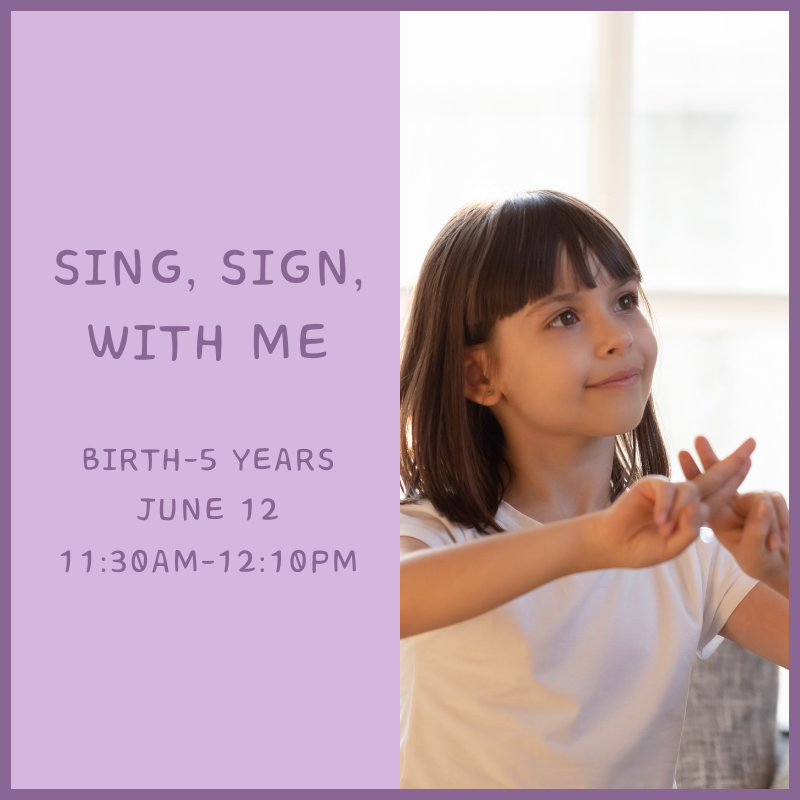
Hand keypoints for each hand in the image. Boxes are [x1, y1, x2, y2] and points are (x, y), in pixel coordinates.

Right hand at [592, 438, 753, 569]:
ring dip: (682, 512)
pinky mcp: (650, 485)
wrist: (614, 545)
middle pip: (713, 477)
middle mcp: (684, 497)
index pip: (721, 494)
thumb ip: (690, 530)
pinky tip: (660, 521)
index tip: (751, 461)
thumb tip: (700, 508)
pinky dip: (666, 506)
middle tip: (752, 442)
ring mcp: (668, 490)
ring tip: (666, 530)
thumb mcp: (674, 546)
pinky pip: (667, 489)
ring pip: (690, 490)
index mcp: (694, 512)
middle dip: (733, 461)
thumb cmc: (643, 547)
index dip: (736, 478)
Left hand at [680, 437, 788, 593]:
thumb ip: (755, 530)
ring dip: (769, 523)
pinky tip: (779, 542)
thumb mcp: (752, 551)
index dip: (694, 471)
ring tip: (773, 545)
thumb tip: (762, 504)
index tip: (682, 452)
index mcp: (718, 513)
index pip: (703, 489)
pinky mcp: (772, 501)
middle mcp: (732, 501)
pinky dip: (782, 525)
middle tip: (701, 439)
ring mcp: (753, 499)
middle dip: (716, 457)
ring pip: (762, 497)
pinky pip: (777, 505)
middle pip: (722, 475)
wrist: (780, 564)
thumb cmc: (759, 559)